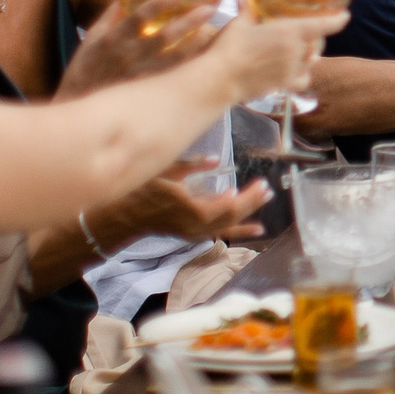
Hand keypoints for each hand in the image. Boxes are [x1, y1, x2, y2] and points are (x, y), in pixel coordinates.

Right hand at [60, 0, 221, 98]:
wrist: (76, 109)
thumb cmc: (84, 71)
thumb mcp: (91, 40)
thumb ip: (109, 17)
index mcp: (112, 40)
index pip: (137, 18)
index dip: (159, 3)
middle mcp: (127, 58)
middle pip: (163, 37)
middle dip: (188, 22)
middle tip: (209, 8)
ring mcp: (140, 77)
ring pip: (174, 60)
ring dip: (196, 44)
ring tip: (214, 31)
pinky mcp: (148, 93)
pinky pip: (174, 79)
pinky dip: (191, 67)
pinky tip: (206, 58)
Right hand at [105, 161, 267, 245]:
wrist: (126, 216)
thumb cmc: (144, 190)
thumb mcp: (165, 172)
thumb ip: (191, 165)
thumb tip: (216, 160)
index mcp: (190, 209)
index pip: (225, 205)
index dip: (243, 197)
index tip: (257, 184)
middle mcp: (196, 225)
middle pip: (231, 215)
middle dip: (252, 201)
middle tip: (268, 187)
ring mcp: (195, 232)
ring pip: (229, 224)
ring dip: (250, 211)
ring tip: (267, 197)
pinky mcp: (194, 234)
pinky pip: (222, 233)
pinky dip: (241, 230)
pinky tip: (259, 228)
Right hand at [209, 2, 342, 103]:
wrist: (220, 79)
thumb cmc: (229, 48)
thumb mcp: (239, 24)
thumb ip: (247, 11)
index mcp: (289, 31)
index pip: (323, 25)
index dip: (338, 20)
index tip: (345, 16)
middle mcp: (296, 51)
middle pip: (317, 43)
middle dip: (316, 39)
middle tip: (308, 35)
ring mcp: (292, 69)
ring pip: (311, 61)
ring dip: (309, 56)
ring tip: (299, 52)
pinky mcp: (284, 85)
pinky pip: (303, 79)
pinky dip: (302, 75)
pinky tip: (294, 71)